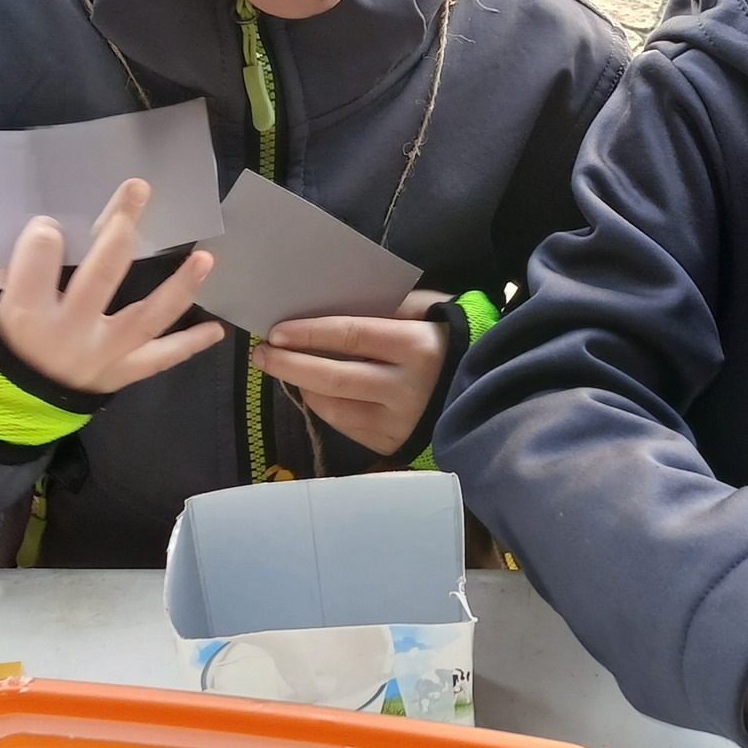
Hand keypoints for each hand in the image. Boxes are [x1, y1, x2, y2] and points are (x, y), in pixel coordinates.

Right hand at [0, 178, 222, 394]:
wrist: (14, 403)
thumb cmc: (8, 340)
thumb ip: (22, 273)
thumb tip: (55, 233)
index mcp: (27, 311)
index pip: (40, 257)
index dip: (46, 234)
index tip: (51, 224)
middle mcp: (68, 333)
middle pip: (100, 274)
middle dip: (120, 229)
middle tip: (140, 190)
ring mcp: (101, 355)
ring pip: (146, 318)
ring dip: (178, 287)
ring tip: (206, 259)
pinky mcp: (121, 374)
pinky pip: (160, 359)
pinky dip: (190, 344)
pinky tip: (217, 329)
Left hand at [256, 290, 451, 456]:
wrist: (484, 387)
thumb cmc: (448, 338)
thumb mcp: (426, 311)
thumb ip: (386, 306)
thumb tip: (328, 304)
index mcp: (416, 347)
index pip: (351, 337)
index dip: (310, 334)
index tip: (276, 331)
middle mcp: (407, 389)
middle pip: (335, 378)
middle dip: (290, 364)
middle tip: (262, 354)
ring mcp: (399, 422)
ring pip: (334, 407)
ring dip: (301, 386)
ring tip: (281, 368)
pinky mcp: (392, 443)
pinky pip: (345, 425)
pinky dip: (323, 405)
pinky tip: (312, 390)